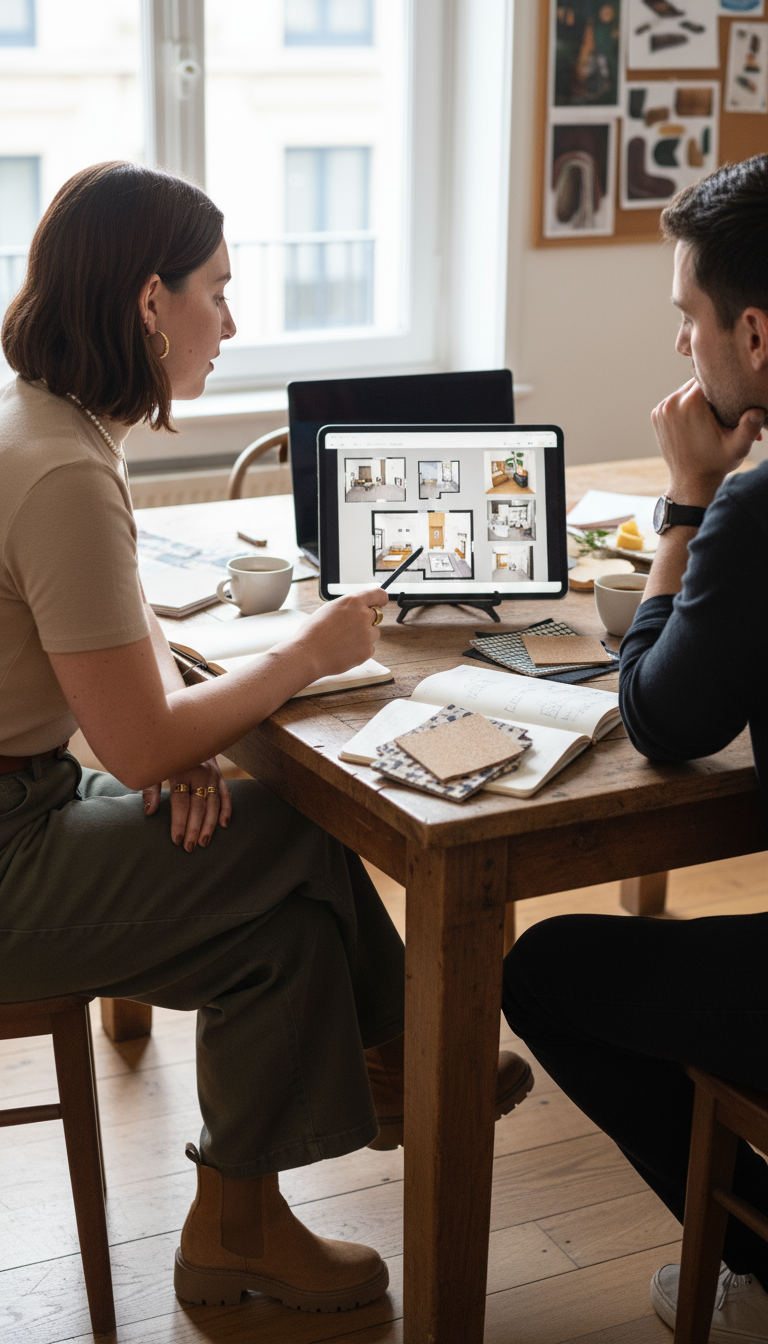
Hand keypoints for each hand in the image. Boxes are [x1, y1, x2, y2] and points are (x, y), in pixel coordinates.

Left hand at [143, 757, 231, 851]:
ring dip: (209, 825)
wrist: (189, 734)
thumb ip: (151, 789)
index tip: (177, 840)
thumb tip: (149, 812)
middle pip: (198, 806)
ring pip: (213, 804)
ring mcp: (213, 775)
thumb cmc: (167, 755)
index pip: (181, 802)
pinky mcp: (220, 777)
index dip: (179, 822)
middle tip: (190, 847)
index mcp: (182, 771)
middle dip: (194, 828)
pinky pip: (226, 795)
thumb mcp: (156, 767)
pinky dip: (227, 809)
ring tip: (204, 842)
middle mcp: (200, 773)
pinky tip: (224, 825)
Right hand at [288, 587, 388, 680]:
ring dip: (364, 636)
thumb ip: (348, 606)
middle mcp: (364, 616)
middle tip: (351, 628)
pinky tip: (345, 650)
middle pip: (377, 615)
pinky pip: (370, 648)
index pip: (379, 594)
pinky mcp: (367, 650)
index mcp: (353, 602)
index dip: (381, 599)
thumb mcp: (330, 609)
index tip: (381, 602)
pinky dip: (360, 649)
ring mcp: (367, 634)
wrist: (308, 654)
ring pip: (374, 633)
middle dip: (368, 620)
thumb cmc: (313, 632)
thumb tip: (358, 607)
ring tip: (343, 641)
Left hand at [651, 378, 764, 505]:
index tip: (731, 401)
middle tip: (722, 412)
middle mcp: (673, 402)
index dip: (724, 387)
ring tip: (710, 417)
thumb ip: (749, 428)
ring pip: (685, 391)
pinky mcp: (656, 415)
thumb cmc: (716, 464)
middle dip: (711, 394)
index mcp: (692, 403)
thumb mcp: (738, 447)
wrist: (691, 482)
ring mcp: (662, 409)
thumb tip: (758, 411)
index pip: (711, 378)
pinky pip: (675, 401)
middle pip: (697, 383)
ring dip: (697, 399)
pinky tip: (695, 420)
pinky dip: (685, 406)